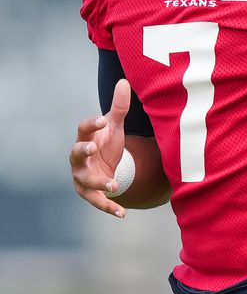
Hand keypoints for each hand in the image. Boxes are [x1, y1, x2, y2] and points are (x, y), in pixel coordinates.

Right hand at [69, 78, 131, 217]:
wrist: (103, 165)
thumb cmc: (106, 142)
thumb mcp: (114, 126)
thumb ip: (119, 108)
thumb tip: (124, 81)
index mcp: (86, 137)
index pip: (83, 128)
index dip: (91, 123)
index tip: (101, 119)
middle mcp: (79, 157)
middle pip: (76, 153)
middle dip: (83, 151)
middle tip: (92, 149)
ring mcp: (81, 175)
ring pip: (85, 180)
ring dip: (98, 182)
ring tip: (113, 185)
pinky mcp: (88, 191)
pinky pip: (97, 200)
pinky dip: (109, 206)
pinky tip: (123, 213)